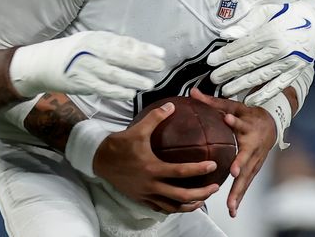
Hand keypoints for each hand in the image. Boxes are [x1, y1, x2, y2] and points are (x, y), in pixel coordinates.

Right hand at [10, 31, 165, 98]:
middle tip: (160, 66)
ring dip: (133, 79)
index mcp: (95, 38)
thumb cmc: (74, 52)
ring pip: (114, 74)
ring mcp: (86, 68)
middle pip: (121, 56)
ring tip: (149, 83)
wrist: (45, 64)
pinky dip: (117, 91)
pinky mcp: (81, 83)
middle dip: (142, 62)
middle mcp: (91, 51)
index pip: (123, 42)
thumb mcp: (91, 41)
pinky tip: (130, 93)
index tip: (160, 53)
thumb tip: (141, 50)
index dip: (143, 48)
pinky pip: (103, 88)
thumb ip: (113, 45)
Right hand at [92, 102, 219, 213]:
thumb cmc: (119, 144)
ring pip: (172, 207)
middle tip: (214, 187)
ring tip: (202, 199)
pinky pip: (161, 208)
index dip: (198, 170)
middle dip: (201, 194)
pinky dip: (173, 208)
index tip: (213, 166)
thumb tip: (171, 106)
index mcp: (152, 168)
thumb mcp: (138, 129)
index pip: (181, 172)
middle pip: (181, 196)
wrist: (99, 159)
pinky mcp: (141, 198)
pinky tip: (181, 203)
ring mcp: (146, 194)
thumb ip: (156, 117)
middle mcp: (151, 185)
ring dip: (190, 205)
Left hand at [191, 88, 275, 216]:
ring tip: (231, 206)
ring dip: (239, 191)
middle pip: (247, 156)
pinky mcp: (254, 169)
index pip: (240, 123)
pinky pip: (246, 184)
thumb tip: (192, 92)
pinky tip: (232, 210)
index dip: (235, 122)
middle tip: (234, 172)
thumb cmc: (247, 115)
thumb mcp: (233, 106)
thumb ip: (212, 102)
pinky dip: (240, 196)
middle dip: (241, 165)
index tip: (229, 120)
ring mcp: (255, 159)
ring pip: (247, 176)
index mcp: (247, 126)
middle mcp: (253, 145)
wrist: (272, 124)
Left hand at [207, 0, 314, 105]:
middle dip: (227, 72)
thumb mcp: (266, 11)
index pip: (241, 47)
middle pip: (247, 64)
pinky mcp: (295, 71)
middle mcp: (278, 49)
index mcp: (269, 33)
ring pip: (259, 77)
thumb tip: (226, 35)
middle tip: (213, 79)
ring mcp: (288, 63)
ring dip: (241, 86)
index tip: (211, 61)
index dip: (224, 55)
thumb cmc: (288, 15)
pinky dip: (263, 95)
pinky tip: (249, 100)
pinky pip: (277, 86)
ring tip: (225, 91)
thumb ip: (245, 24)